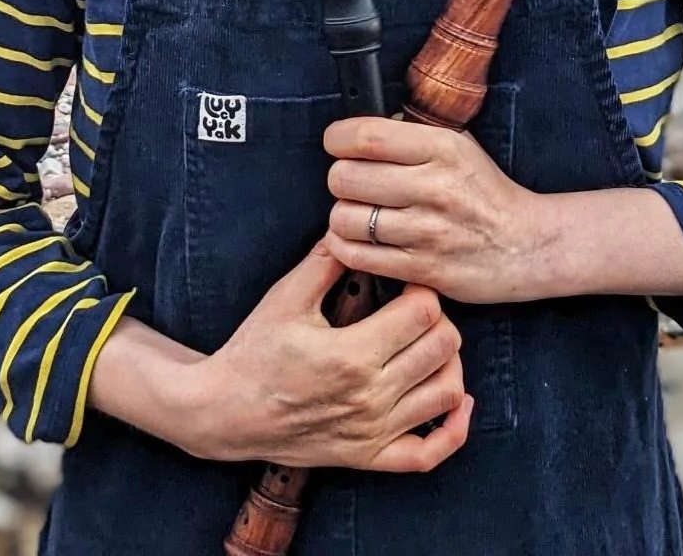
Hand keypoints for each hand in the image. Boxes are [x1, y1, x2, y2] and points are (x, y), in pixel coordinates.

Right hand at [183, 243, 472, 471]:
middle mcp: (370, 397)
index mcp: (352, 355)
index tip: (404, 279)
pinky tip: (457, 400)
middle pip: (444, 347)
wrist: (225, 411)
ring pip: (448, 393)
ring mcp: (373, 433)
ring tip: (427, 342)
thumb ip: (328, 260)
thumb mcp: (286, 297)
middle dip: (437, 318)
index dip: (420, 287)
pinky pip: (429, 454)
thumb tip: (356, 225)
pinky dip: (454, 429)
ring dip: (449, 362)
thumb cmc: (254, 350)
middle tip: (414, 307)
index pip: (424, 313)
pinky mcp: (368, 457)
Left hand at [322, 116, 545, 303]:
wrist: (527, 244)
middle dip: (340, 178)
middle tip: (353, 182)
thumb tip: (362, 131)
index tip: (337, 143)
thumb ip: (413, 135)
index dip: (338, 138)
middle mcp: (434, 187)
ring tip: (358, 213)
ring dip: (343, 216)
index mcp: (442, 148)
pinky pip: (358, 257)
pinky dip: (345, 247)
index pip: (366, 136)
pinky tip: (357, 239)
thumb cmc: (485, 192)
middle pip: (346, 177)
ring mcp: (427, 231)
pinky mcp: (422, 269)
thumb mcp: (460, 145)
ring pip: (346, 219)